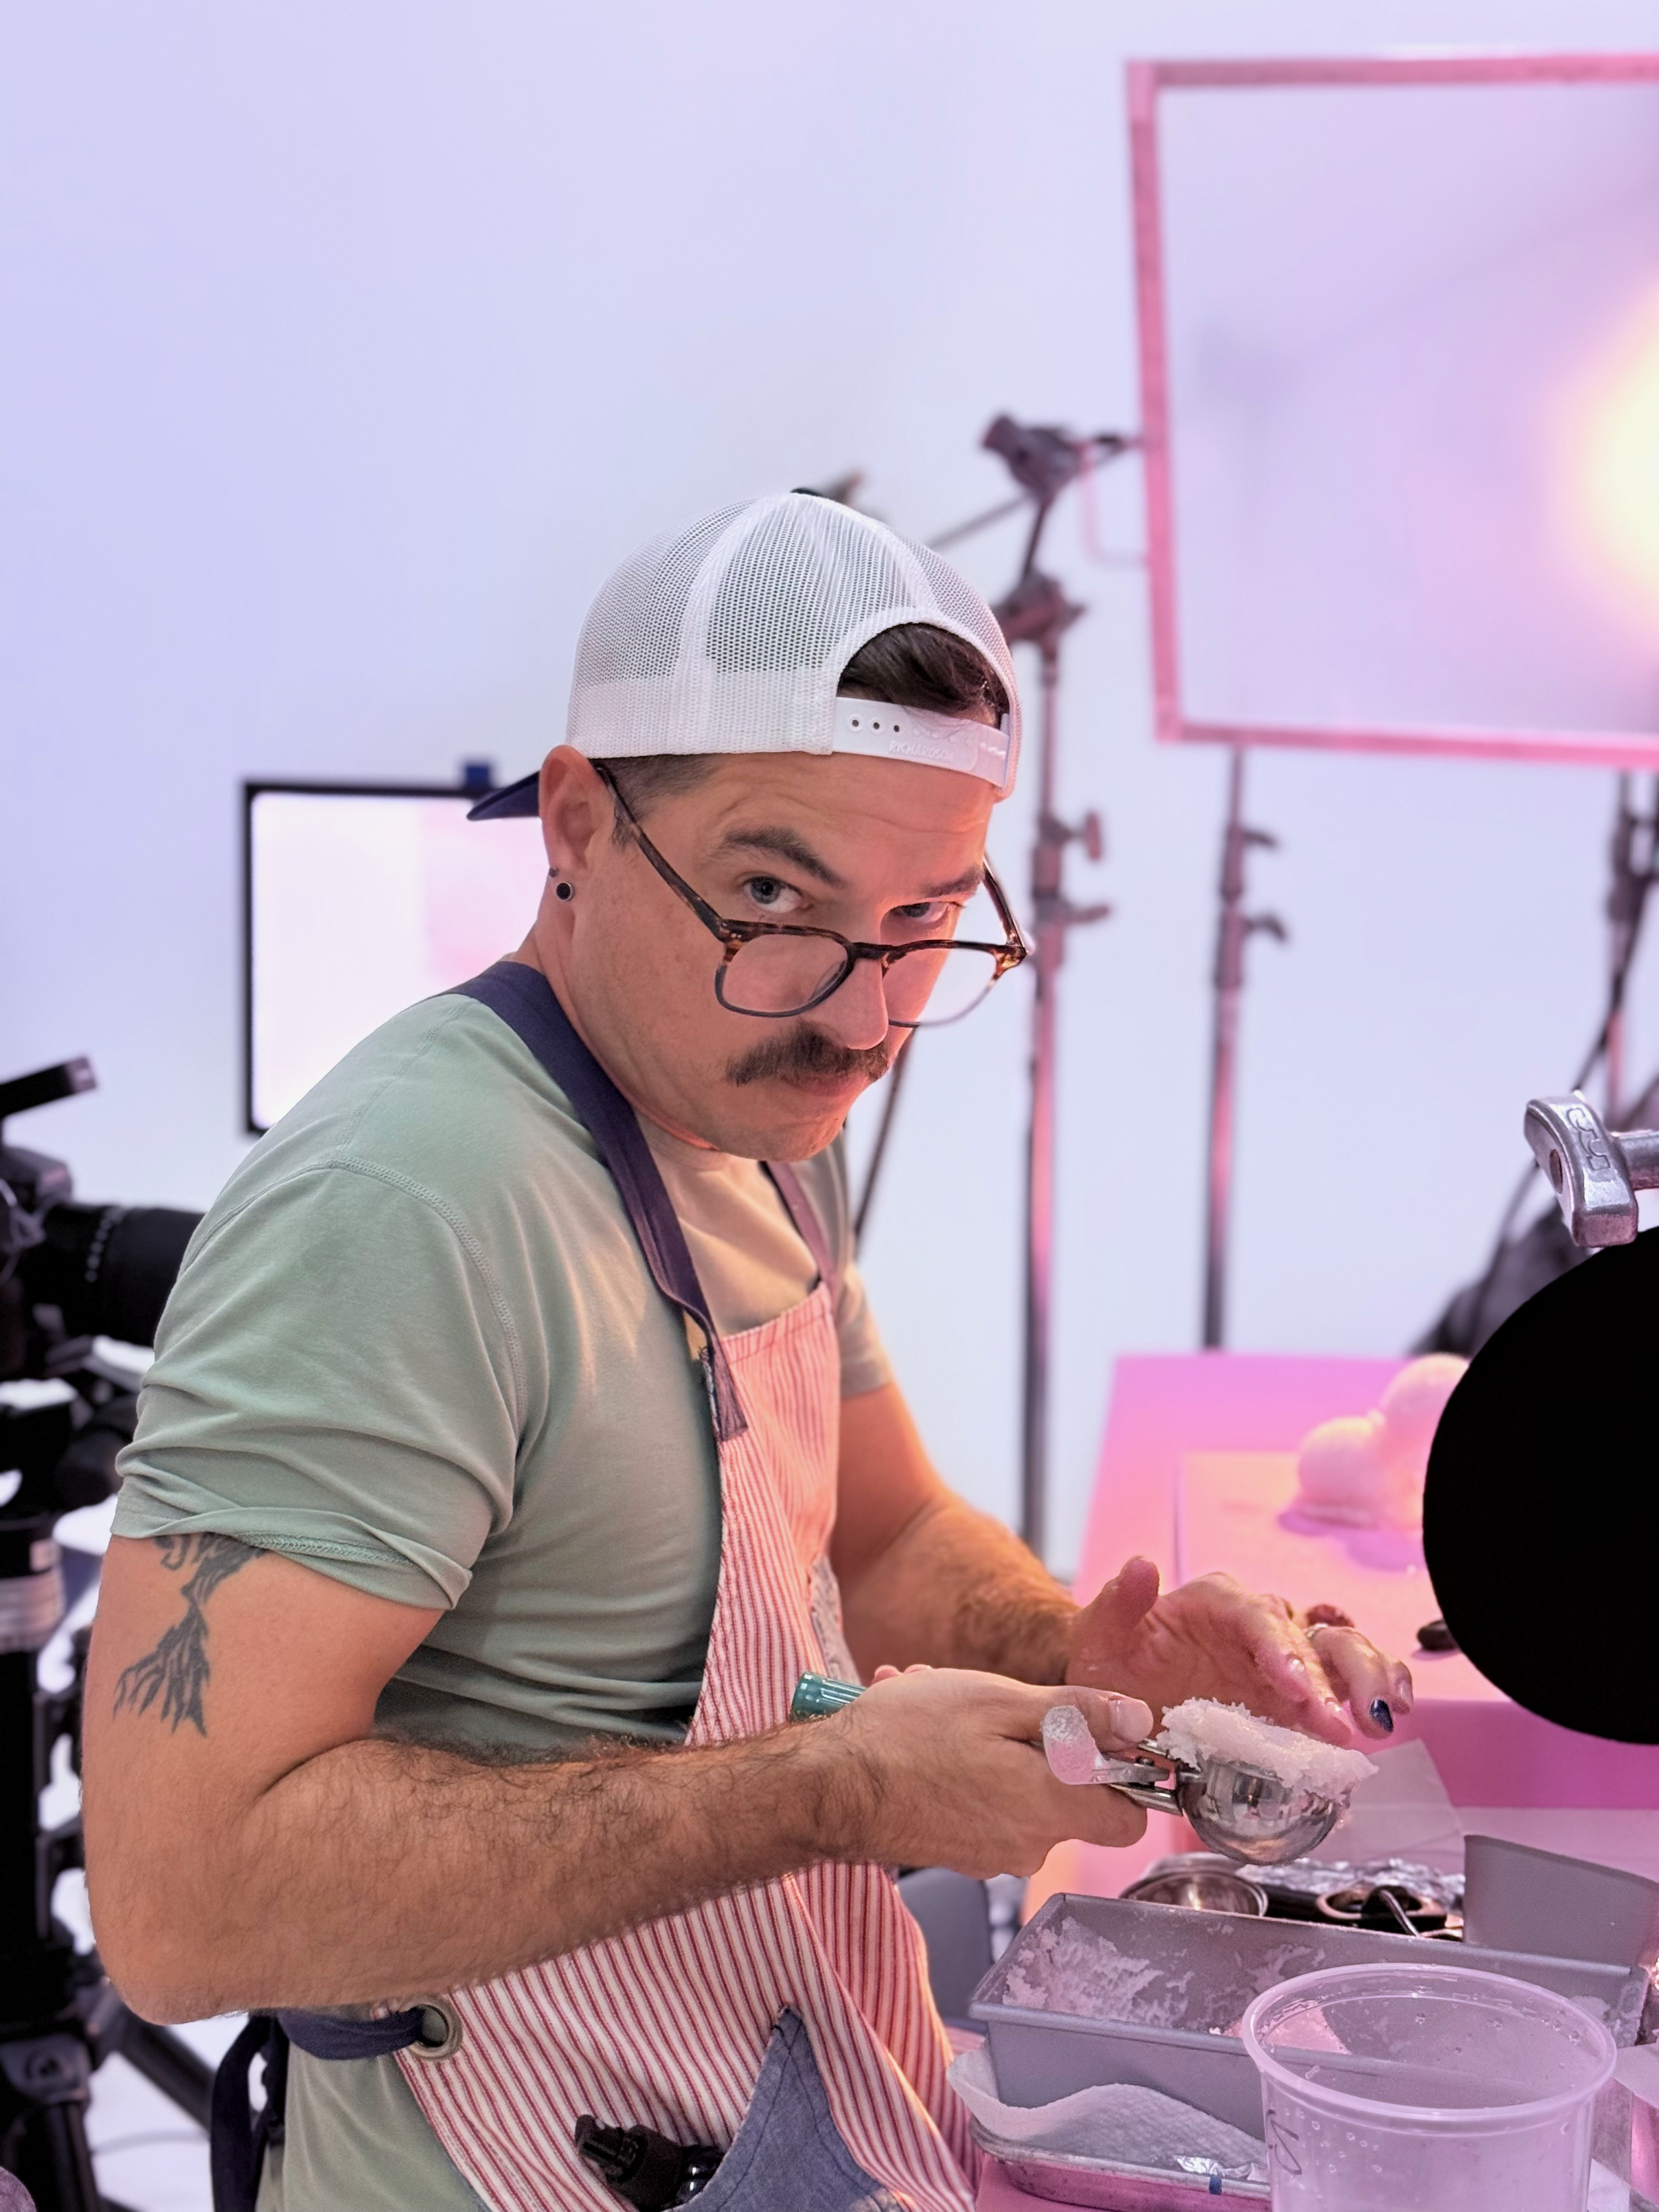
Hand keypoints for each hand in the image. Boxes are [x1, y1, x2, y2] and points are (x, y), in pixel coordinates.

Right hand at [808, 1665, 1151, 1877]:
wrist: (827, 1788)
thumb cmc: (907, 1738)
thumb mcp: (999, 1701)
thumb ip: (1077, 1716)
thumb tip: (1140, 1721)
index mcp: (1050, 1809)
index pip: (1130, 1817)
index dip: (1123, 1771)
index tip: (1095, 1732)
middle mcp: (1028, 1846)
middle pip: (1069, 1795)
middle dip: (1040, 1741)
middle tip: (992, 1700)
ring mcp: (991, 1855)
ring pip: (1020, 1791)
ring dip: (993, 1745)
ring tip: (940, 1703)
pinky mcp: (960, 1852)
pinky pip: (985, 1804)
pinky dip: (966, 1768)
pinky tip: (923, 1732)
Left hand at [1065, 1559, 1412, 1744]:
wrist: (1117, 1696)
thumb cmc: (1111, 1662)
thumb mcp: (1099, 1637)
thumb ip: (1118, 1604)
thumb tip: (1141, 1565)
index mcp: (1213, 1602)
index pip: (1255, 1615)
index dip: (1280, 1649)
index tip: (1294, 1688)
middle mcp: (1256, 1623)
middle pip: (1310, 1631)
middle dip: (1335, 1675)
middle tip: (1345, 1722)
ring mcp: (1283, 1659)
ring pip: (1341, 1648)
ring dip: (1366, 1679)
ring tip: (1380, 1718)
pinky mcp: (1299, 1695)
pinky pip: (1347, 1682)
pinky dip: (1375, 1690)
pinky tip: (1391, 1712)